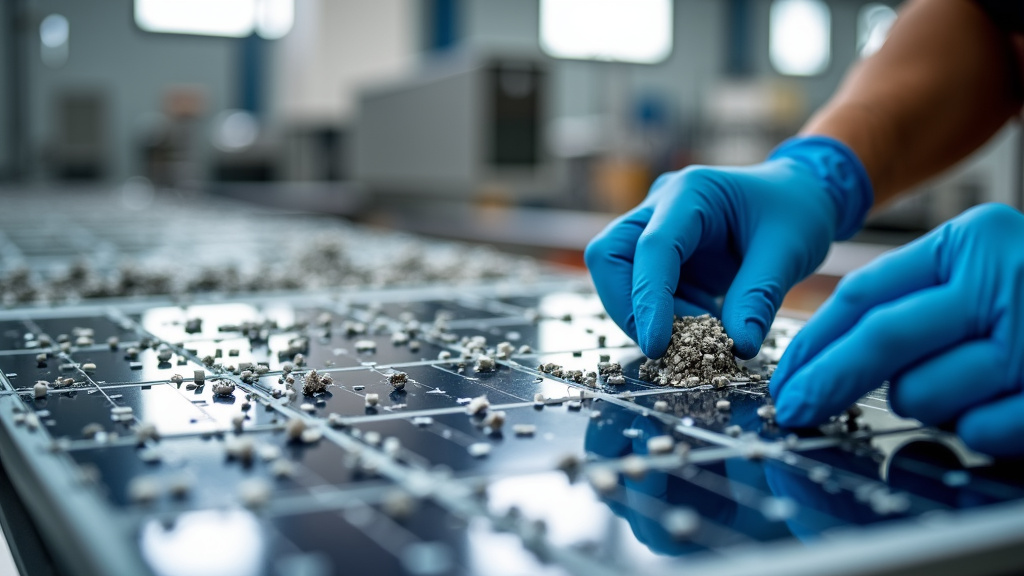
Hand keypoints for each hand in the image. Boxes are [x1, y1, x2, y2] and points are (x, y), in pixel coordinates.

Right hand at [585, 137, 872, 358]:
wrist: (801, 196)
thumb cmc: (797, 211)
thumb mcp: (789, 252)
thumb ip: (759, 298)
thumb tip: (738, 346)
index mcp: (692, 192)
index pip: (652, 247)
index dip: (647, 298)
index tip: (657, 345)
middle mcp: (660, 206)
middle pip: (610, 256)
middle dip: (628, 307)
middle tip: (667, 346)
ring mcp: (654, 229)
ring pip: (617, 276)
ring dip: (646, 315)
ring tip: (697, 335)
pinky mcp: (660, 256)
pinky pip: (642, 291)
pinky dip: (663, 317)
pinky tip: (700, 324)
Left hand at [772, 204, 1023, 457]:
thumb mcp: (980, 271)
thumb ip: (913, 300)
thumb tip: (822, 356)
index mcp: (974, 241)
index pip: (864, 294)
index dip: (814, 342)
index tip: (785, 376)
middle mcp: (1006, 278)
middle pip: (882, 340)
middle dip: (827, 381)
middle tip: (793, 409)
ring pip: (926, 393)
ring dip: (923, 403)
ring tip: (960, 385)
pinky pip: (982, 430)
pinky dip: (977, 430)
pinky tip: (999, 406)